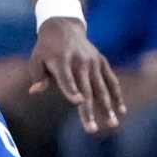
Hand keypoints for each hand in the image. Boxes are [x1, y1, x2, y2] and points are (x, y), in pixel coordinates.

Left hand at [27, 17, 125, 134]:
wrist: (64, 26)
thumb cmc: (46, 48)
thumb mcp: (36, 58)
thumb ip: (37, 75)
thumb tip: (34, 91)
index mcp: (61, 60)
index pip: (66, 78)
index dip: (71, 90)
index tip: (78, 102)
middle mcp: (79, 61)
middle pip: (86, 89)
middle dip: (89, 110)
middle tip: (92, 130)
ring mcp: (93, 62)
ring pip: (102, 88)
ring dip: (108, 107)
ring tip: (112, 124)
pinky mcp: (102, 62)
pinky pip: (111, 80)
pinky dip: (117, 95)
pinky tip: (122, 111)